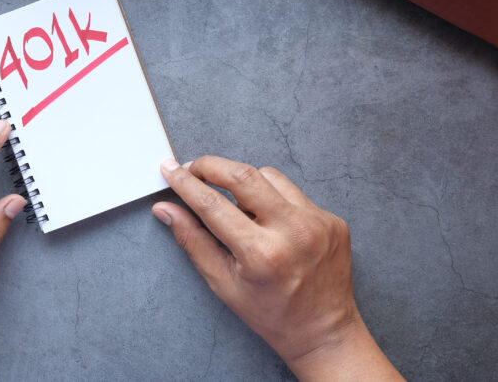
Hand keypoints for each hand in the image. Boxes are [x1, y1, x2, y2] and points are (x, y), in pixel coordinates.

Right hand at [153, 157, 401, 380]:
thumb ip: (192, 240)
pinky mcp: (331, 219)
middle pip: (243, 175)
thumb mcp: (223, 283)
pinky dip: (271, 197)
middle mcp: (293, 232)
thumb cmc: (271, 314)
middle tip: (192, 168)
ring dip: (242, 180)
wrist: (324, 332)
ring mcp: (317, 222)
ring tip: (233, 201)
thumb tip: (165, 209)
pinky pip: (292, 191)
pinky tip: (266, 219)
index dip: (185, 183)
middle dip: (211, 165)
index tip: (170, 169)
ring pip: (268, 176)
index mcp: (261, 254)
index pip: (213, 204)